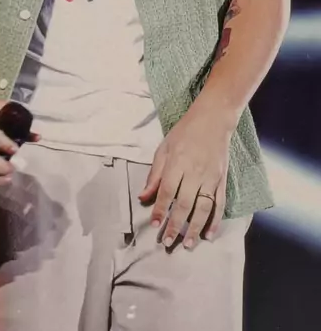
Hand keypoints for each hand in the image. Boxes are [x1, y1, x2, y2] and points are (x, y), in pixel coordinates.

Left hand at [138, 104, 231, 249]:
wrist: (213, 119)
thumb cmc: (184, 132)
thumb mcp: (164, 148)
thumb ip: (154, 173)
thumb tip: (143, 196)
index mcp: (177, 163)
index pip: (167, 191)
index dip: (160, 209)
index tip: (154, 225)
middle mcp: (195, 172)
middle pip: (184, 203)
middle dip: (176, 225)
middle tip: (168, 241)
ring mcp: (210, 177)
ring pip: (203, 208)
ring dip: (195, 228)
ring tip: (188, 244)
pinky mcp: (222, 180)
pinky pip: (219, 204)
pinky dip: (216, 221)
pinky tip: (210, 234)